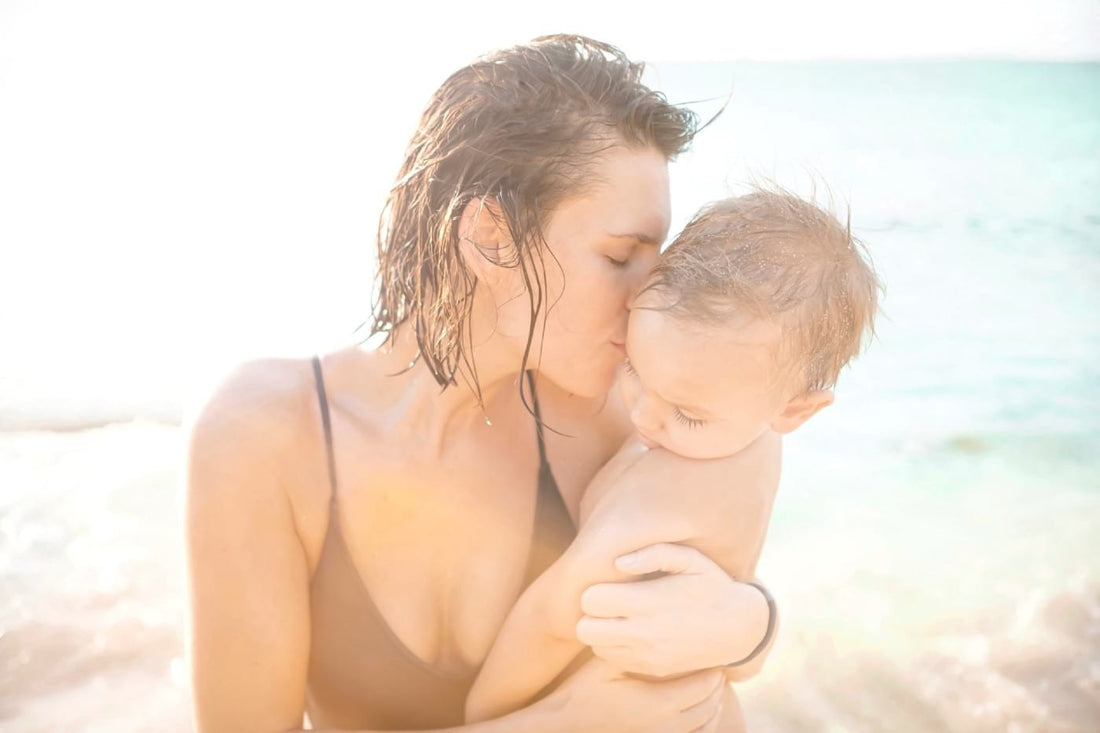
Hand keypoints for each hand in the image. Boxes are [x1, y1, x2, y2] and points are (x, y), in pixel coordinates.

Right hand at [545, 655, 726, 732]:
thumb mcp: (607, 663)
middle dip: (717, 684)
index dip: (714, 667)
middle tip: (717, 663)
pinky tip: (701, 709)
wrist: (567, 723)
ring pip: (707, 724)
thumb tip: (650, 619)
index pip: (705, 684)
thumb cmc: (585, 689)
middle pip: (711, 705)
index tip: (714, 650)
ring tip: (713, 685)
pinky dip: (706, 724)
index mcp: (660, 702)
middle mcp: (668, 726)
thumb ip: (631, 645)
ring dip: (714, 705)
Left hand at [576, 543, 769, 677]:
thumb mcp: (690, 559)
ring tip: (621, 617)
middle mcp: (644, 632)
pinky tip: (632, 632)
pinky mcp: (652, 668)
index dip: (595, 589)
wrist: (739, 629)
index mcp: (649, 602)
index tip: (612, 584)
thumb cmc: (711, 585)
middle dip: (591, 613)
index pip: (591, 600)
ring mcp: (647, 655)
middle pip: (585, 628)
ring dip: (601, 631)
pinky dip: (614, 647)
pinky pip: (613, 660)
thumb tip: (618, 562)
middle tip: (610, 602)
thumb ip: (653, 553)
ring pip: (595, 646)